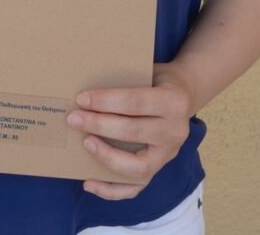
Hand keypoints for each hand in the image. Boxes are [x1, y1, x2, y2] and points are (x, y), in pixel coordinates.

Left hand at [66, 66, 193, 199]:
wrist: (184, 95)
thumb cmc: (157, 80)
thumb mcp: (148, 70)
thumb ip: (125, 79)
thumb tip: (88, 89)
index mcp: (174, 101)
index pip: (135, 103)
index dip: (106, 101)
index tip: (81, 99)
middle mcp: (175, 131)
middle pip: (133, 132)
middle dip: (99, 125)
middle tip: (74, 119)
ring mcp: (169, 155)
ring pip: (137, 167)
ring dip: (106, 157)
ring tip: (85, 143)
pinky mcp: (159, 170)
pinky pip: (135, 188)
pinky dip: (110, 190)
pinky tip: (88, 182)